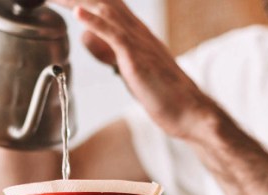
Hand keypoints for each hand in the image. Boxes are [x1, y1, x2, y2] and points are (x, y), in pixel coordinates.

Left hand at [49, 0, 217, 139]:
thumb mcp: (128, 66)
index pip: (105, 4)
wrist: (189, 111)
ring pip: (105, 10)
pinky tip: (78, 13)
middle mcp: (136, 31)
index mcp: (135, 32)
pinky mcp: (137, 58)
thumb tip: (85, 36)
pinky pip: (115, 35)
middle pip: (102, 1)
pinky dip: (95, 22)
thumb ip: (107, 50)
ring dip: (78, 0)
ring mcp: (138, 42)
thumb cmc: (162, 93)